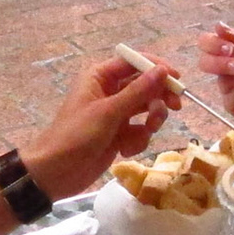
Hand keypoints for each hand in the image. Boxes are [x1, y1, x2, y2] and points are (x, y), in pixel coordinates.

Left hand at [22, 58, 178, 200]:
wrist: (56, 172)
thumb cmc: (77, 135)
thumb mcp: (108, 112)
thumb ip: (138, 91)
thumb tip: (162, 70)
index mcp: (100, 77)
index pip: (134, 62)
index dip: (156, 68)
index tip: (176, 79)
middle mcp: (109, 91)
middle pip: (145, 86)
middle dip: (159, 97)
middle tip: (176, 107)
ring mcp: (115, 114)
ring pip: (146, 109)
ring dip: (150, 121)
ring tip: (146, 131)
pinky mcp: (118, 135)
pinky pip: (139, 131)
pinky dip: (137, 140)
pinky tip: (125, 150)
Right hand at [195, 23, 233, 137]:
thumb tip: (219, 25)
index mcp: (229, 52)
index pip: (207, 43)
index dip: (212, 43)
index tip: (229, 48)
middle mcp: (224, 70)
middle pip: (204, 62)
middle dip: (219, 63)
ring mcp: (227, 88)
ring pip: (225, 80)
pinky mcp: (232, 106)